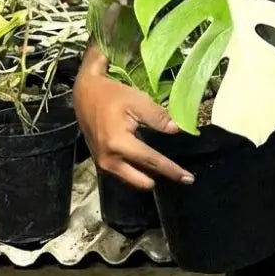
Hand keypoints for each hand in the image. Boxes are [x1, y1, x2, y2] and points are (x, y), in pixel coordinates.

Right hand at [74, 70, 193, 190]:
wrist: (85, 95)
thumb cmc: (112, 96)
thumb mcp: (138, 101)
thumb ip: (158, 117)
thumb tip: (176, 130)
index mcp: (119, 144)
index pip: (151, 161)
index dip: (172, 170)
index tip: (189, 179)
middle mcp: (109, 160)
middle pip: (141, 181)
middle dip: (161, 178)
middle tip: (180, 174)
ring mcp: (103, 164)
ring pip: (133, 180)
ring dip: (149, 175)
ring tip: (166, 166)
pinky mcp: (101, 163)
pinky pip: (125, 173)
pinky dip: (138, 170)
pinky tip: (149, 161)